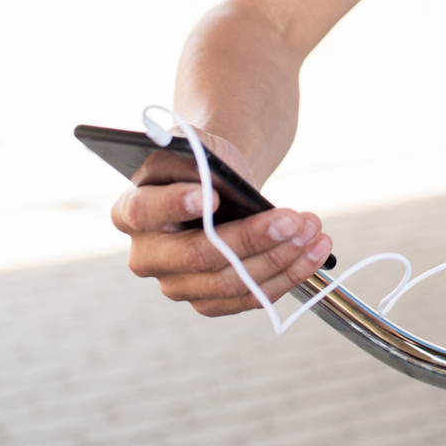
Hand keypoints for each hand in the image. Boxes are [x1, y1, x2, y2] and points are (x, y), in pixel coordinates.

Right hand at [109, 130, 333, 316]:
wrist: (218, 185)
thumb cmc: (202, 163)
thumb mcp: (195, 145)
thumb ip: (193, 149)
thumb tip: (203, 166)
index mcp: (130, 211)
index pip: (146, 211)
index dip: (176, 205)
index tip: (210, 194)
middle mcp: (147, 256)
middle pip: (199, 255)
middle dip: (251, 238)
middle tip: (292, 219)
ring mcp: (177, 284)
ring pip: (230, 283)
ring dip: (280, 258)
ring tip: (313, 230)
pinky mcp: (209, 301)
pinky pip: (250, 298)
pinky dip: (288, 275)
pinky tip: (315, 251)